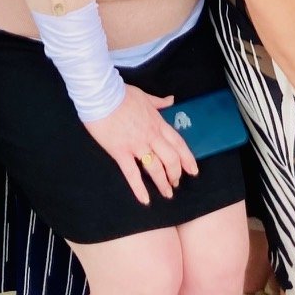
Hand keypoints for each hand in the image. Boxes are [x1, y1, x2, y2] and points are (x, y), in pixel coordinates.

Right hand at [84, 85, 198, 204]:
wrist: (102, 95)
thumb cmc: (122, 94)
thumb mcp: (145, 96)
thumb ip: (159, 102)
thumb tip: (171, 99)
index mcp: (157, 123)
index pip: (178, 143)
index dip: (187, 158)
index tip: (193, 170)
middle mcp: (151, 136)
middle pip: (170, 158)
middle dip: (175, 173)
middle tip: (176, 184)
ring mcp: (136, 145)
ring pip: (155, 168)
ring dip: (162, 182)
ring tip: (167, 193)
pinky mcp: (120, 152)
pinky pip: (132, 173)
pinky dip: (139, 188)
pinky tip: (145, 200)